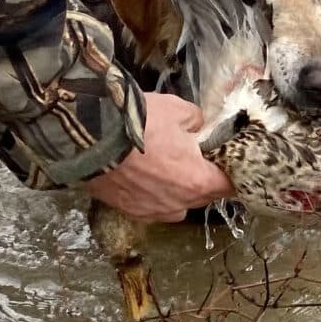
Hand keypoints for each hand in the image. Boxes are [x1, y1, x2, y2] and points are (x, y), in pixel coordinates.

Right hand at [84, 92, 232, 221]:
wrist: (89, 138)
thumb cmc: (138, 124)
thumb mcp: (177, 110)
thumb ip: (196, 121)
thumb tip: (196, 127)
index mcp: (197, 181)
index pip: (228, 186)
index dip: (231, 174)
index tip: (230, 164)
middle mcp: (177, 204)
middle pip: (203, 197)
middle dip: (204, 180)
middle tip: (197, 160)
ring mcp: (151, 211)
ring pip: (177, 205)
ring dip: (178, 192)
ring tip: (168, 170)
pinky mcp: (128, 211)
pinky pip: (151, 207)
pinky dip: (153, 195)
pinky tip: (144, 177)